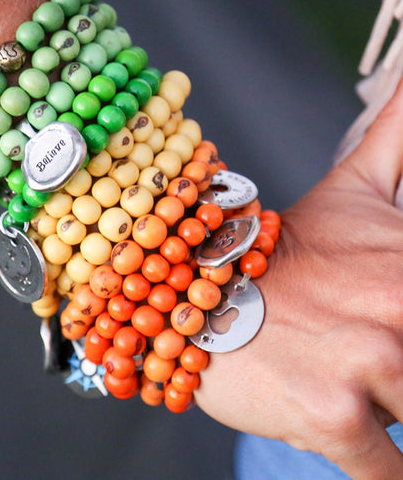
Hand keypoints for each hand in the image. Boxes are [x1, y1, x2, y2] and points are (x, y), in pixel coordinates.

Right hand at [195, 81, 402, 478]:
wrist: (195, 293)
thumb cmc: (279, 249)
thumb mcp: (352, 188)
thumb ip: (398, 131)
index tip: (390, 319)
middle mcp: (401, 309)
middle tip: (368, 342)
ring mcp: (370, 365)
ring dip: (393, 409)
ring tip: (348, 377)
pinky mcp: (334, 416)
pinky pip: (388, 473)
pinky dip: (380, 470)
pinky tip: (352, 434)